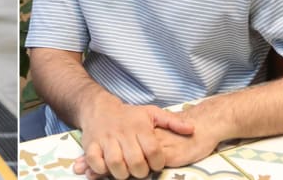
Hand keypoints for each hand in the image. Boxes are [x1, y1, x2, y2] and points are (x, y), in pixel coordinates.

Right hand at [72, 102, 193, 178]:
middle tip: (141, 169)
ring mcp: (105, 138)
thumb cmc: (129, 115)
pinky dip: (101, 169)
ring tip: (126, 171)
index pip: (153, 150)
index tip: (156, 163)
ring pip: (115, 163)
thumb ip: (172, 122)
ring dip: (122, 173)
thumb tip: (192, 129)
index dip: (157, 162)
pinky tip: (108, 168)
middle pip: (135, 161)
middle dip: (141, 171)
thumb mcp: (151, 113)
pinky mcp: (90, 144)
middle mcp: (122, 132)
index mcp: (139, 126)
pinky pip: (95, 161)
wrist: (99, 107)